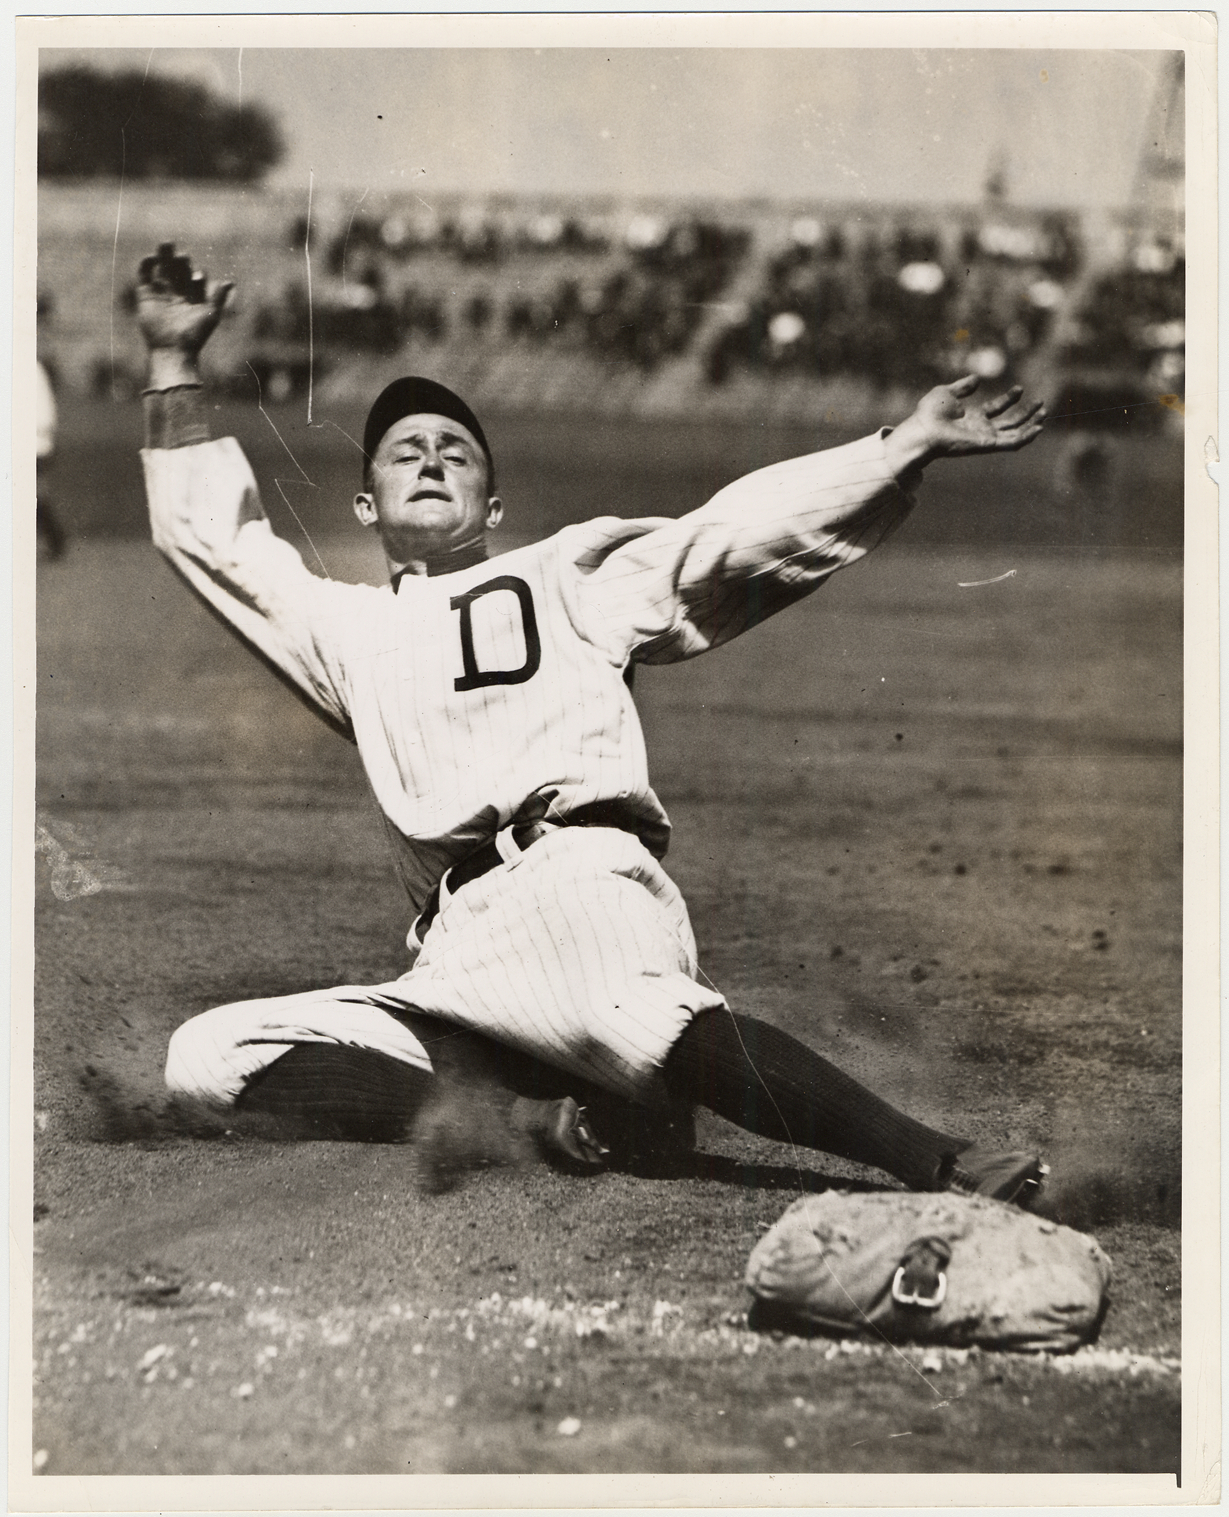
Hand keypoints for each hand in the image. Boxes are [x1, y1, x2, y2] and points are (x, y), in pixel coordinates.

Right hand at [136, 243, 233, 388]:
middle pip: (178, 270)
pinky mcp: (145, 295)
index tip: (197, 278)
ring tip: (166, 243)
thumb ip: (218, 297)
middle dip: (180, 260)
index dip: (196, 275)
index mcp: (194, 297)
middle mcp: (177, 293)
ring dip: (164, 256)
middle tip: (182, 254)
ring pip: (162, 269)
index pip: (195, 277)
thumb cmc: (195, 335)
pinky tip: (152, 258)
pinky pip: (144, 276)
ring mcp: (161, 293)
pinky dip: (147, 265)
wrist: (173, 349)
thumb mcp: (210, 314)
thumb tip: (229, 282)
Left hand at [886, 375, 1045, 472]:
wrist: (923, 428)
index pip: (997, 408)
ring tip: (1044, 414)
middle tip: (1041, 403)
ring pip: (1014, 434)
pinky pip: (1011, 443)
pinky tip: (1038, 429)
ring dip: (1030, 425)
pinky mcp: (987, 444)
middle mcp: (981, 429)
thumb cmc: (930, 413)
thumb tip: (976, 378)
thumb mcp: (947, 392)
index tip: (1020, 388)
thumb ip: (963, 386)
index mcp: (972, 417)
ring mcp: (985, 437)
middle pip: (1009, 422)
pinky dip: (1025, 437)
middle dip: (1026, 413)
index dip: (1010, 399)